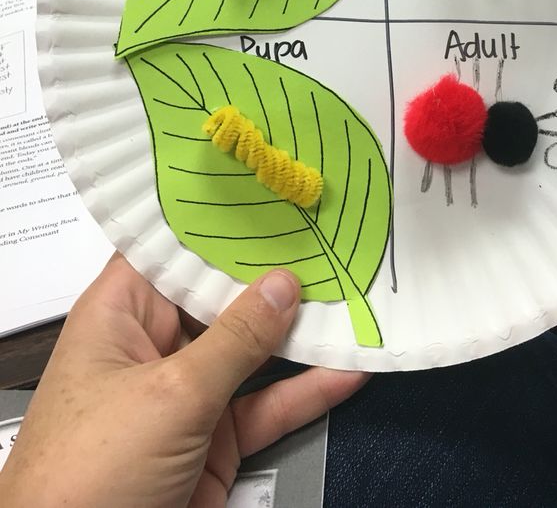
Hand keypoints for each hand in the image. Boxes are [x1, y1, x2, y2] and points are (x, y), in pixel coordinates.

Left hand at [0, 254, 367, 507]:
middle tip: (329, 240)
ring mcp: (186, 395)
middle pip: (221, 298)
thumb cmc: (86, 476)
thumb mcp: (169, 395)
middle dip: (273, 276)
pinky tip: (347, 372)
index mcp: (120, 315)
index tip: (271, 198)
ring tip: (353, 299)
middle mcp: (153, 346)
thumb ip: (234, 340)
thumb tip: (281, 286)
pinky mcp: (213, 440)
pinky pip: (267, 405)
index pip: (172, 250)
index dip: (219, 223)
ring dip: (301, 334)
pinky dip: (307, 392)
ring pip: (252, 352)